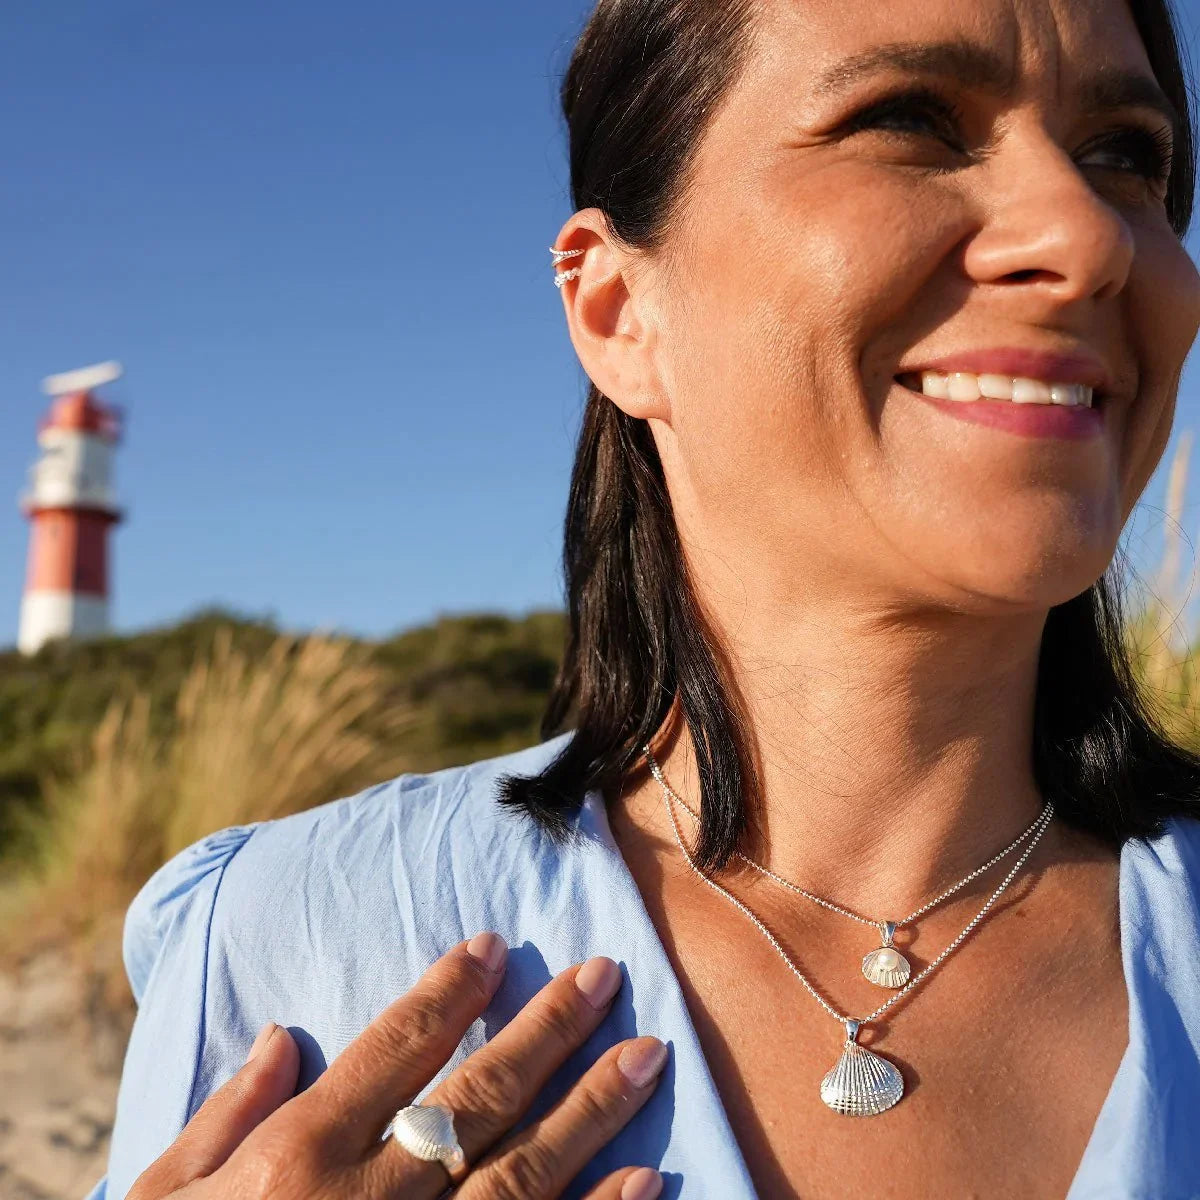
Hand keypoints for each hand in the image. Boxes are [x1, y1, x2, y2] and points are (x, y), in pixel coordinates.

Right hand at [127, 932, 666, 1198]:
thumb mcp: (161, 1198)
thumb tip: (280, 1038)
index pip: (392, 1050)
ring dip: (594, 1110)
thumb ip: (224, 1115)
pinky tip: (647, 1178)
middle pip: (478, 1098)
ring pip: (523, 1171)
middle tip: (607, 975)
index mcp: (297, 1157)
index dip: (448, 992)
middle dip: (549, 1031)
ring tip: (649, 1054)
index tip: (494, 945)